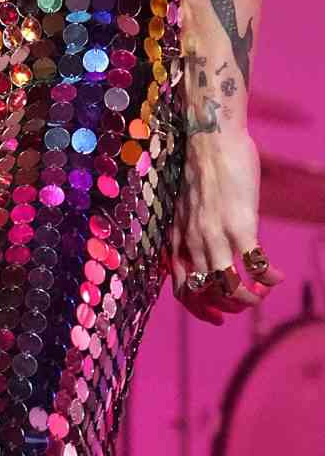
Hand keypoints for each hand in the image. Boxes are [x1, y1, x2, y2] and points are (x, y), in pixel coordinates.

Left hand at [172, 125, 283, 324]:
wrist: (209, 138)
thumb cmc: (201, 167)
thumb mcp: (185, 206)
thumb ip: (192, 229)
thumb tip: (206, 244)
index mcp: (177, 238)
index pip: (182, 290)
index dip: (200, 310)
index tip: (218, 317)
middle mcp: (193, 241)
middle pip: (206, 294)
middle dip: (228, 307)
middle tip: (246, 304)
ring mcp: (215, 234)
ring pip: (228, 286)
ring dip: (248, 298)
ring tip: (263, 293)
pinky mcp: (240, 224)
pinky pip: (254, 265)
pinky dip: (268, 278)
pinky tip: (277, 276)